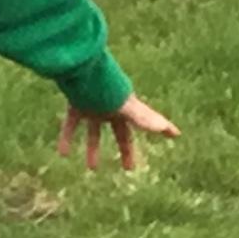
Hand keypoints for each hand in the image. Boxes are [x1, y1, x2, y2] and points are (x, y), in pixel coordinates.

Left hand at [58, 91, 178, 172]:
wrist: (82, 68)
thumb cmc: (107, 86)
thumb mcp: (127, 106)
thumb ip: (145, 119)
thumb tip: (169, 130)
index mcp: (127, 108)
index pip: (148, 123)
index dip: (162, 129)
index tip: (175, 135)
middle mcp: (112, 108)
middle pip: (121, 133)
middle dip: (125, 150)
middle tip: (129, 168)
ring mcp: (94, 107)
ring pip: (94, 131)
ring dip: (93, 149)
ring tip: (92, 169)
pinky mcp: (76, 105)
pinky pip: (71, 124)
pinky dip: (67, 138)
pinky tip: (63, 154)